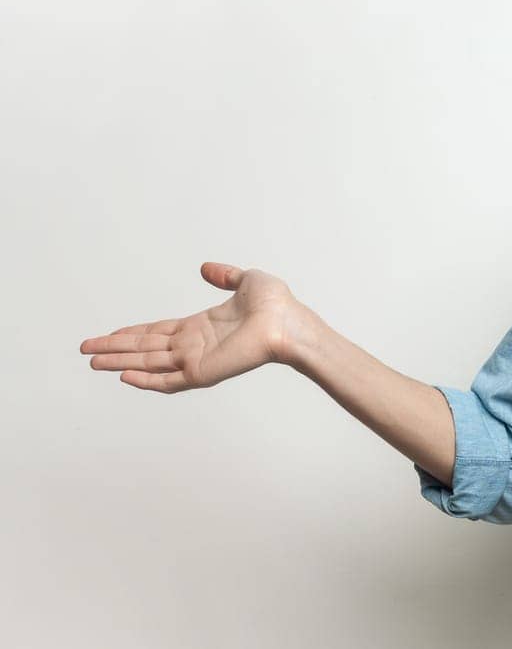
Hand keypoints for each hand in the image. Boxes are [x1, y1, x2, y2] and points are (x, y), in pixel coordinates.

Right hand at [79, 262, 307, 392]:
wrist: (288, 322)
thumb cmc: (277, 305)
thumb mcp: (246, 281)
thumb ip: (224, 275)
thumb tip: (207, 268)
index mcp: (201, 326)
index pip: (158, 331)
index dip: (132, 332)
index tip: (110, 333)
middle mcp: (194, 345)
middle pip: (144, 348)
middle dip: (114, 348)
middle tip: (85, 350)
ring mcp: (196, 359)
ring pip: (148, 362)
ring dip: (118, 361)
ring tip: (91, 361)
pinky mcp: (202, 372)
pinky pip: (168, 380)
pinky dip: (145, 380)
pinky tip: (123, 375)